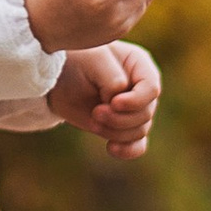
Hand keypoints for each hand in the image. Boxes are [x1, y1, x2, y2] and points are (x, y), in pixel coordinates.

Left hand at [48, 39, 162, 161]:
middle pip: (145, 114)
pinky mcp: (122, 128)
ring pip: (139, 131)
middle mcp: (141, 90)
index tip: (113, 103)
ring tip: (94, 120)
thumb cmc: (78, 60)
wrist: (59, 77)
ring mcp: (134, 111)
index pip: (151, 89)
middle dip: (119, 118)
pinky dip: (127, 150)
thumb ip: (112, 79)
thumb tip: (119, 103)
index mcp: (141, 67)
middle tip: (96, 113)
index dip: (135, 101)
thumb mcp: (94, 60)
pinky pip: (137, 146)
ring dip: (115, 131)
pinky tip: (111, 148)